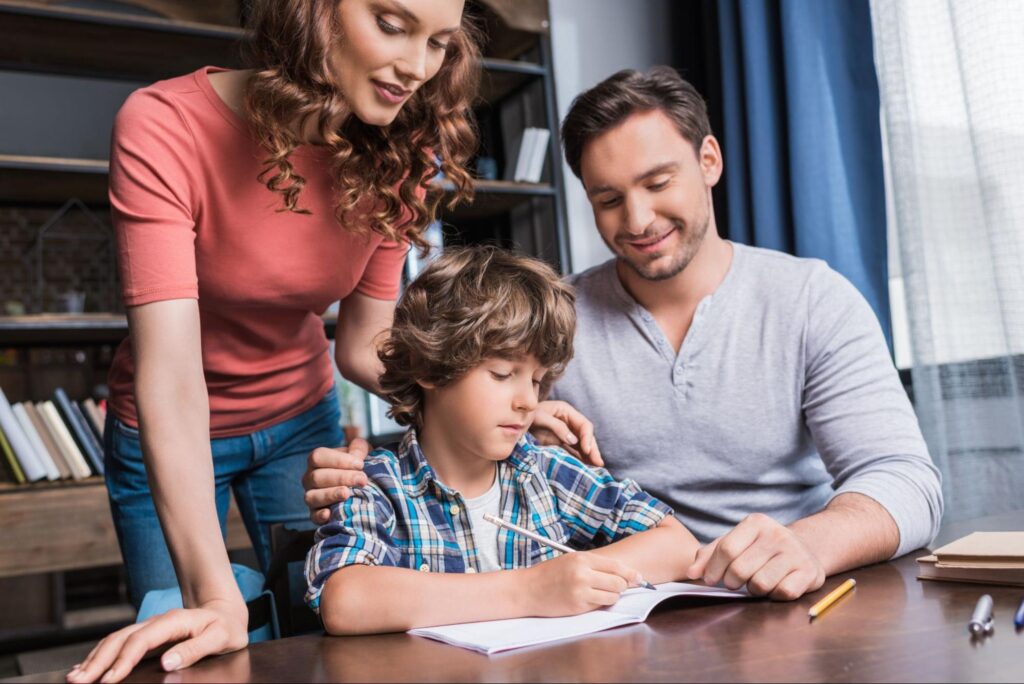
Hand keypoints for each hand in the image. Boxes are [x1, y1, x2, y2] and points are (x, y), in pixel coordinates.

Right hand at [66, 597, 247, 682]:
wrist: (225, 611)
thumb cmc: (225, 627)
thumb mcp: (221, 637)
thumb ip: (196, 648)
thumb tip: (167, 662)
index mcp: (174, 622)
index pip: (142, 640)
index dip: (124, 660)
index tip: (109, 680)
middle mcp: (157, 622)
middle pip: (121, 639)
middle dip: (98, 660)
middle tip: (78, 681)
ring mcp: (150, 628)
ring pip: (115, 640)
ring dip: (94, 658)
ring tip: (75, 677)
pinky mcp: (147, 635)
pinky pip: (119, 643)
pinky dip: (100, 654)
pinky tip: (87, 666)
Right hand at [302, 439, 370, 524]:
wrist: (357, 484)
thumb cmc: (356, 465)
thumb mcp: (359, 453)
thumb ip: (358, 449)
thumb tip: (357, 457)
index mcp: (316, 460)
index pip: (318, 457)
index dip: (338, 460)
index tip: (360, 464)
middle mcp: (309, 478)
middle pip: (317, 477)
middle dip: (341, 478)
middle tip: (362, 480)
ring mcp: (311, 496)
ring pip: (312, 496)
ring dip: (330, 495)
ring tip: (347, 493)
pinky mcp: (315, 514)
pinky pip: (313, 516)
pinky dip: (320, 516)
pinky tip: (329, 513)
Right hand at [523, 552, 642, 616]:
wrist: (527, 589)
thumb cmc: (549, 574)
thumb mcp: (571, 561)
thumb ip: (595, 566)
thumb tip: (623, 574)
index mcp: (582, 559)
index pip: (616, 566)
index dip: (631, 574)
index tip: (640, 578)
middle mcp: (583, 573)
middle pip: (619, 582)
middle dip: (621, 586)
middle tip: (615, 587)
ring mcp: (580, 590)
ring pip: (613, 595)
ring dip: (612, 596)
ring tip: (600, 593)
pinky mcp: (578, 606)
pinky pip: (601, 605)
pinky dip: (601, 604)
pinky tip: (590, 600)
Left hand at [531, 400, 603, 465]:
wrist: (513, 423)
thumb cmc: (526, 416)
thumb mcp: (540, 418)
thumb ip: (557, 427)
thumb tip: (573, 440)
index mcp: (566, 412)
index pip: (584, 425)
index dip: (587, 437)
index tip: (586, 450)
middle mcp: (569, 423)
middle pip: (586, 436)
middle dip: (593, 449)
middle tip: (598, 463)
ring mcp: (565, 434)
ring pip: (582, 446)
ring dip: (589, 457)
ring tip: (596, 469)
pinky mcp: (560, 444)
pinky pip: (573, 452)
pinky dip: (580, 460)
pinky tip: (585, 469)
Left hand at [685, 513, 825, 599]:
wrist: (804, 548)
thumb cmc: (760, 548)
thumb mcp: (735, 542)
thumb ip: (709, 555)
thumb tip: (691, 573)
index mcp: (756, 523)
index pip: (726, 549)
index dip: (713, 569)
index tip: (709, 580)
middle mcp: (777, 534)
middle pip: (740, 569)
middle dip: (731, 582)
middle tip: (734, 583)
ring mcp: (795, 552)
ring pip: (760, 584)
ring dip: (753, 590)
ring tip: (757, 582)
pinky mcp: (810, 572)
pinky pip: (782, 593)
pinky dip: (774, 595)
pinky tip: (776, 586)